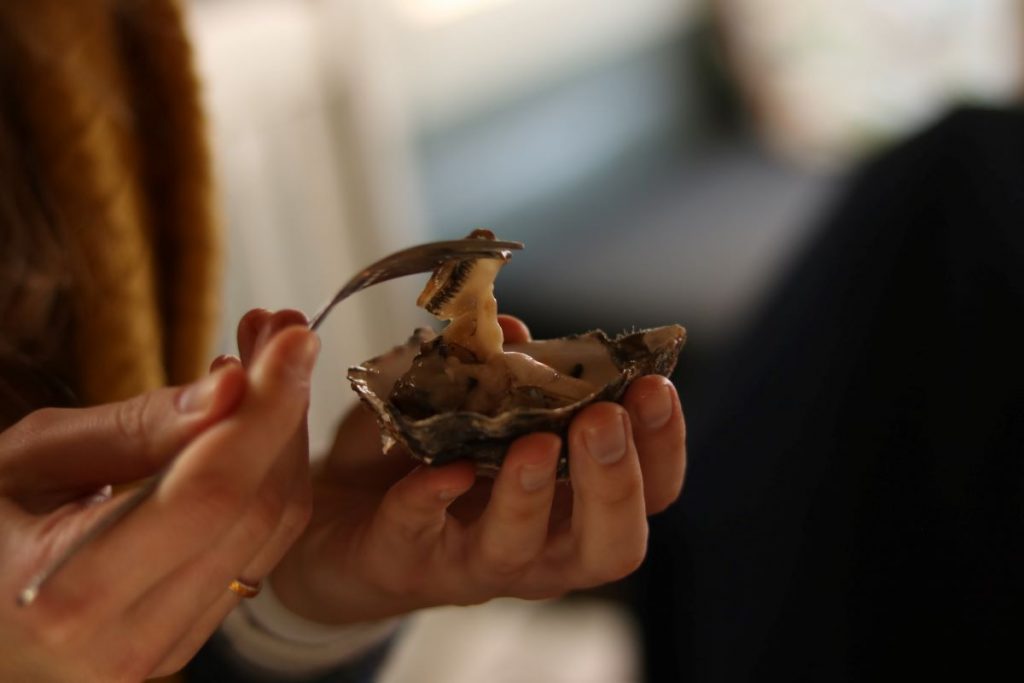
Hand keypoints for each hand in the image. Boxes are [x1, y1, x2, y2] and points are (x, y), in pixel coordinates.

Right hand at [0, 324, 318, 680]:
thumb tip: (235, 386)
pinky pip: (258, 549)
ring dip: (284, 437)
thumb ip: (133, 428)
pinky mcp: (188, 639)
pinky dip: (266, 477)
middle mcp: (131, 642)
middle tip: (284, 334)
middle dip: (283, 410)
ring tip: (269, 365)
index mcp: (73, 597)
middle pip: (257, 511)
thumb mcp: (27, 460)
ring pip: (273, 531)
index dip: (265, 410)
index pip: (211, 495)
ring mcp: (167, 650)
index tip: (296, 339)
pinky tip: (249, 423)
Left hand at [270, 315, 685, 623]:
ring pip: (522, 553)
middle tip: (603, 420)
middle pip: (610, 544)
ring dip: (531, 496)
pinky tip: (444, 469)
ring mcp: (474, 564)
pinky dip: (433, 501)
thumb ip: (496, 370)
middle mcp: (539, 548)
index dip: (663, 446)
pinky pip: (421, 538)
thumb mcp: (469, 406)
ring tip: (535, 445)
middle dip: (614, 481)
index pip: (649, 491)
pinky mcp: (404, 562)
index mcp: (571, 504)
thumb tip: (512, 325)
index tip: (655, 385)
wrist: (340, 519)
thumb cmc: (429, 461)